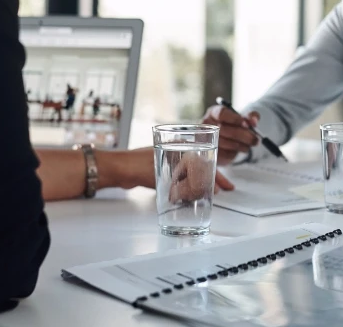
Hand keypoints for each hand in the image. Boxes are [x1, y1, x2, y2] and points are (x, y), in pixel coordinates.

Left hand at [108, 148, 233, 195]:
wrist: (118, 169)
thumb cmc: (137, 166)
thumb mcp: (165, 176)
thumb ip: (181, 185)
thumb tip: (195, 195)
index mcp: (180, 146)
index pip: (204, 160)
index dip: (216, 174)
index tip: (224, 185)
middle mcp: (176, 150)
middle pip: (201, 165)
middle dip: (212, 178)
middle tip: (223, 189)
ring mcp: (169, 159)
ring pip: (192, 171)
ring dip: (201, 182)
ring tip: (210, 193)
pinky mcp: (161, 168)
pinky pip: (181, 177)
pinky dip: (189, 184)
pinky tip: (192, 192)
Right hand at [201, 104, 260, 164]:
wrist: (227, 138)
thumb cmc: (234, 125)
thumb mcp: (243, 118)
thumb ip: (250, 116)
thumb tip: (254, 121)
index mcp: (214, 112)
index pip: (222, 114)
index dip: (235, 119)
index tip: (247, 124)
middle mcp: (206, 124)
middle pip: (224, 129)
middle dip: (243, 135)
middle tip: (256, 139)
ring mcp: (206, 139)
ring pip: (225, 143)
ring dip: (241, 145)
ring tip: (250, 144)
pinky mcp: (209, 153)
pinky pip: (224, 153)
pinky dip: (236, 152)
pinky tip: (240, 148)